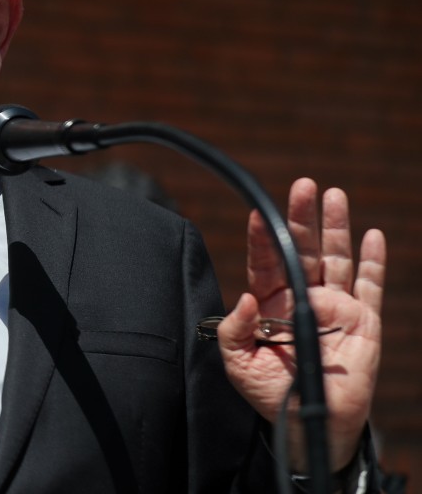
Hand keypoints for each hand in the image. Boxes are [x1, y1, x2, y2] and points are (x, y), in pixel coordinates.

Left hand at [216, 178, 384, 472]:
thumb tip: (244, 299)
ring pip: (335, 258)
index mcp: (270, 303)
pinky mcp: (363, 320)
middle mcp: (302, 296)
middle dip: (301, 217)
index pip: (265, 262)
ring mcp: (334, 306)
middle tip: (303, 185)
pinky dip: (372, 260)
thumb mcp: (239, 364)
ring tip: (333, 194)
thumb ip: (234, 330)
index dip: (262, 237)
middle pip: (301, 249)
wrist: (310, 422)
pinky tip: (372, 235)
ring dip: (335, 227)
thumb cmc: (270, 392)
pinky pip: (369, 285)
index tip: (258, 212)